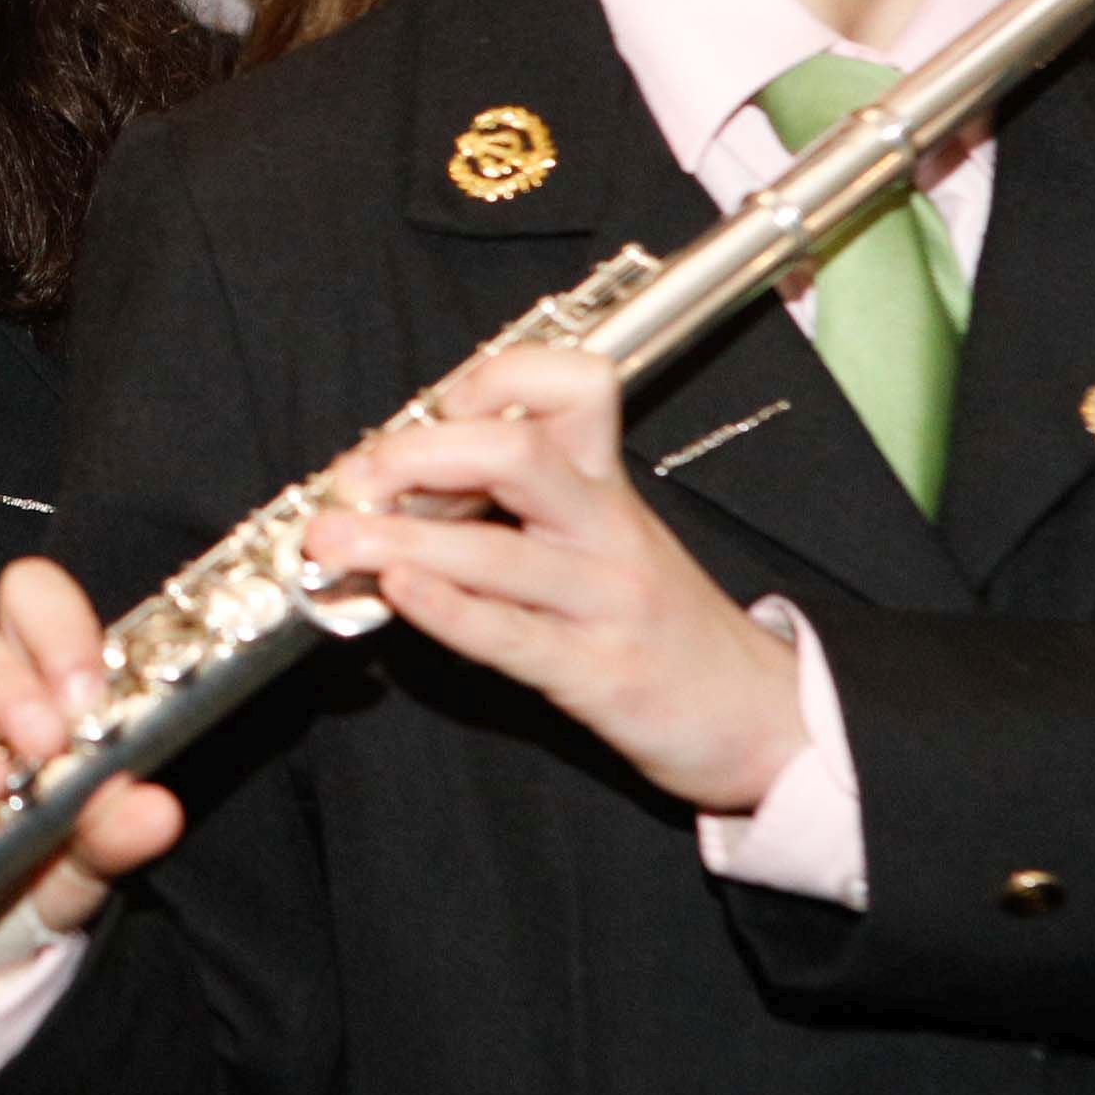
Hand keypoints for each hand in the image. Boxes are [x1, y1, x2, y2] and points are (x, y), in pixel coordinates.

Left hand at [296, 345, 807, 814]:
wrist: (762, 718)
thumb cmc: (659, 622)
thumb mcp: (603, 539)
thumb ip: (519, 502)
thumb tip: (400, 478)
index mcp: (606, 483)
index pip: (571, 386)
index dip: (493, 377)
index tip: (427, 405)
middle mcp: (607, 528)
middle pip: (518, 452)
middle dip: (418, 455)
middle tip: (354, 478)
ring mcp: (605, 600)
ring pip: (495, 551)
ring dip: (397, 541)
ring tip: (332, 542)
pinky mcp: (598, 674)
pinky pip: (510, 635)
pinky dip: (444, 609)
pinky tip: (396, 593)